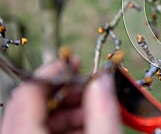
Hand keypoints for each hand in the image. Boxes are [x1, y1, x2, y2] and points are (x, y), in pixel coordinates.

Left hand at [1, 59, 121, 133]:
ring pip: (35, 118)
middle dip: (66, 92)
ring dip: (66, 110)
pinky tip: (84, 127)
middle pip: (32, 103)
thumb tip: (104, 79)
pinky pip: (36, 131)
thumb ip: (103, 109)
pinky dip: (60, 126)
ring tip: (92, 113)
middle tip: (90, 88)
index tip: (74, 62)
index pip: (29, 91)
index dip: (54, 71)